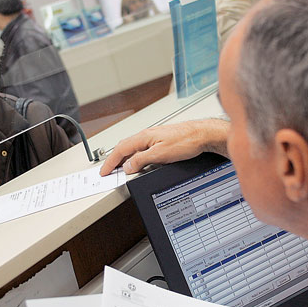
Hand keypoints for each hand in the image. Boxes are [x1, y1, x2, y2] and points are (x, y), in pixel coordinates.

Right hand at [99, 119, 229, 175]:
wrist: (203, 135)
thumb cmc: (186, 141)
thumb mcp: (160, 154)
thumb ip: (141, 160)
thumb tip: (128, 166)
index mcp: (144, 137)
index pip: (120, 149)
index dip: (110, 162)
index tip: (104, 171)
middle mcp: (147, 135)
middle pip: (124, 147)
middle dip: (114, 159)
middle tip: (109, 171)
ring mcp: (154, 137)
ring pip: (133, 147)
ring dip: (124, 158)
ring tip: (120, 168)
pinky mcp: (161, 140)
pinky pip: (142, 148)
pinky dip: (135, 156)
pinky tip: (138, 161)